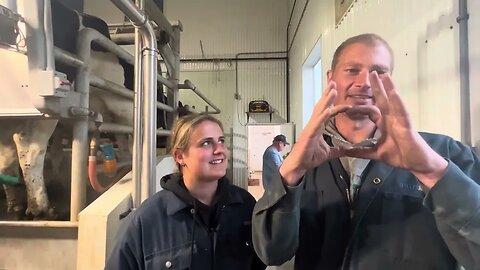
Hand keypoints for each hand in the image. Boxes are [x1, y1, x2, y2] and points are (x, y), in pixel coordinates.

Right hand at [280, 82, 350, 185]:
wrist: (298, 166)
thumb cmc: (308, 157)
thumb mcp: (328, 153)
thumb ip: (338, 150)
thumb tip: (348, 150)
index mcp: (317, 127)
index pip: (326, 112)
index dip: (332, 103)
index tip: (338, 94)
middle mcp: (313, 125)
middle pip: (321, 106)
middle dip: (327, 95)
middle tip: (333, 83)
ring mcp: (310, 129)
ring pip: (319, 111)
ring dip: (326, 101)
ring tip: (333, 90)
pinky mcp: (308, 135)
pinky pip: (316, 124)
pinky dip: (322, 116)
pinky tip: (328, 110)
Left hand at [345, 71, 447, 187]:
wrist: (416, 163)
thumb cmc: (400, 155)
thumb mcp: (376, 153)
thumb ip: (361, 152)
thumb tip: (345, 151)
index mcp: (384, 124)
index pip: (370, 111)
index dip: (359, 109)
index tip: (347, 107)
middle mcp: (392, 119)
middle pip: (383, 100)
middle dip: (377, 87)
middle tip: (371, 73)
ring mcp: (400, 120)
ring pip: (393, 101)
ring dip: (389, 88)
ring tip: (384, 76)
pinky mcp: (407, 125)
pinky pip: (402, 112)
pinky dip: (398, 102)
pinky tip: (394, 93)